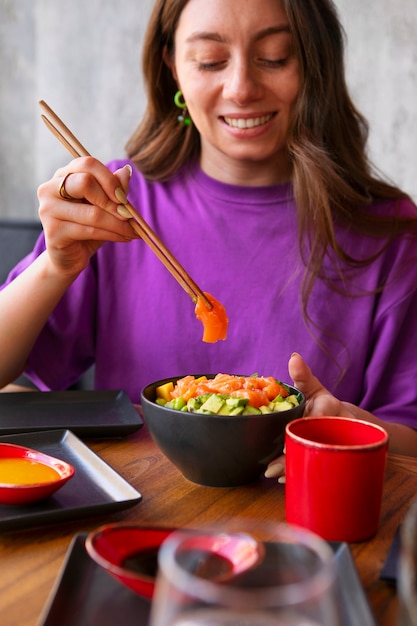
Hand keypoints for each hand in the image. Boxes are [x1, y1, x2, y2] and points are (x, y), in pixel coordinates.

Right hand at [37, 158, 137, 277]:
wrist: (70, 257)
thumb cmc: (87, 228)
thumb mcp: (104, 206)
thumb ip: (113, 189)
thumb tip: (126, 171)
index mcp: (63, 175)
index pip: (87, 164)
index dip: (109, 180)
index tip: (124, 198)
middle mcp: (50, 189)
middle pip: (85, 182)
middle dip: (112, 201)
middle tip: (128, 215)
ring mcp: (48, 210)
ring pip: (92, 212)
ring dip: (118, 223)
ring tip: (133, 231)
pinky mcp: (53, 232)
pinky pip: (90, 230)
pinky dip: (112, 234)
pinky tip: (124, 238)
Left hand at [264, 353, 354, 481]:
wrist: (343, 422)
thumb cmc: (321, 404)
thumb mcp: (313, 388)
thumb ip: (302, 376)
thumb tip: (294, 357)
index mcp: (329, 407)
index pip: (316, 417)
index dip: (300, 429)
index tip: (284, 443)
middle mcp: (333, 426)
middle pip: (313, 443)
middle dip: (293, 455)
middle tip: (272, 468)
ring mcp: (334, 444)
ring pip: (315, 459)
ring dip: (294, 469)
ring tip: (272, 475)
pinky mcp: (330, 458)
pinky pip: (316, 467)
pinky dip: (300, 473)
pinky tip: (282, 479)